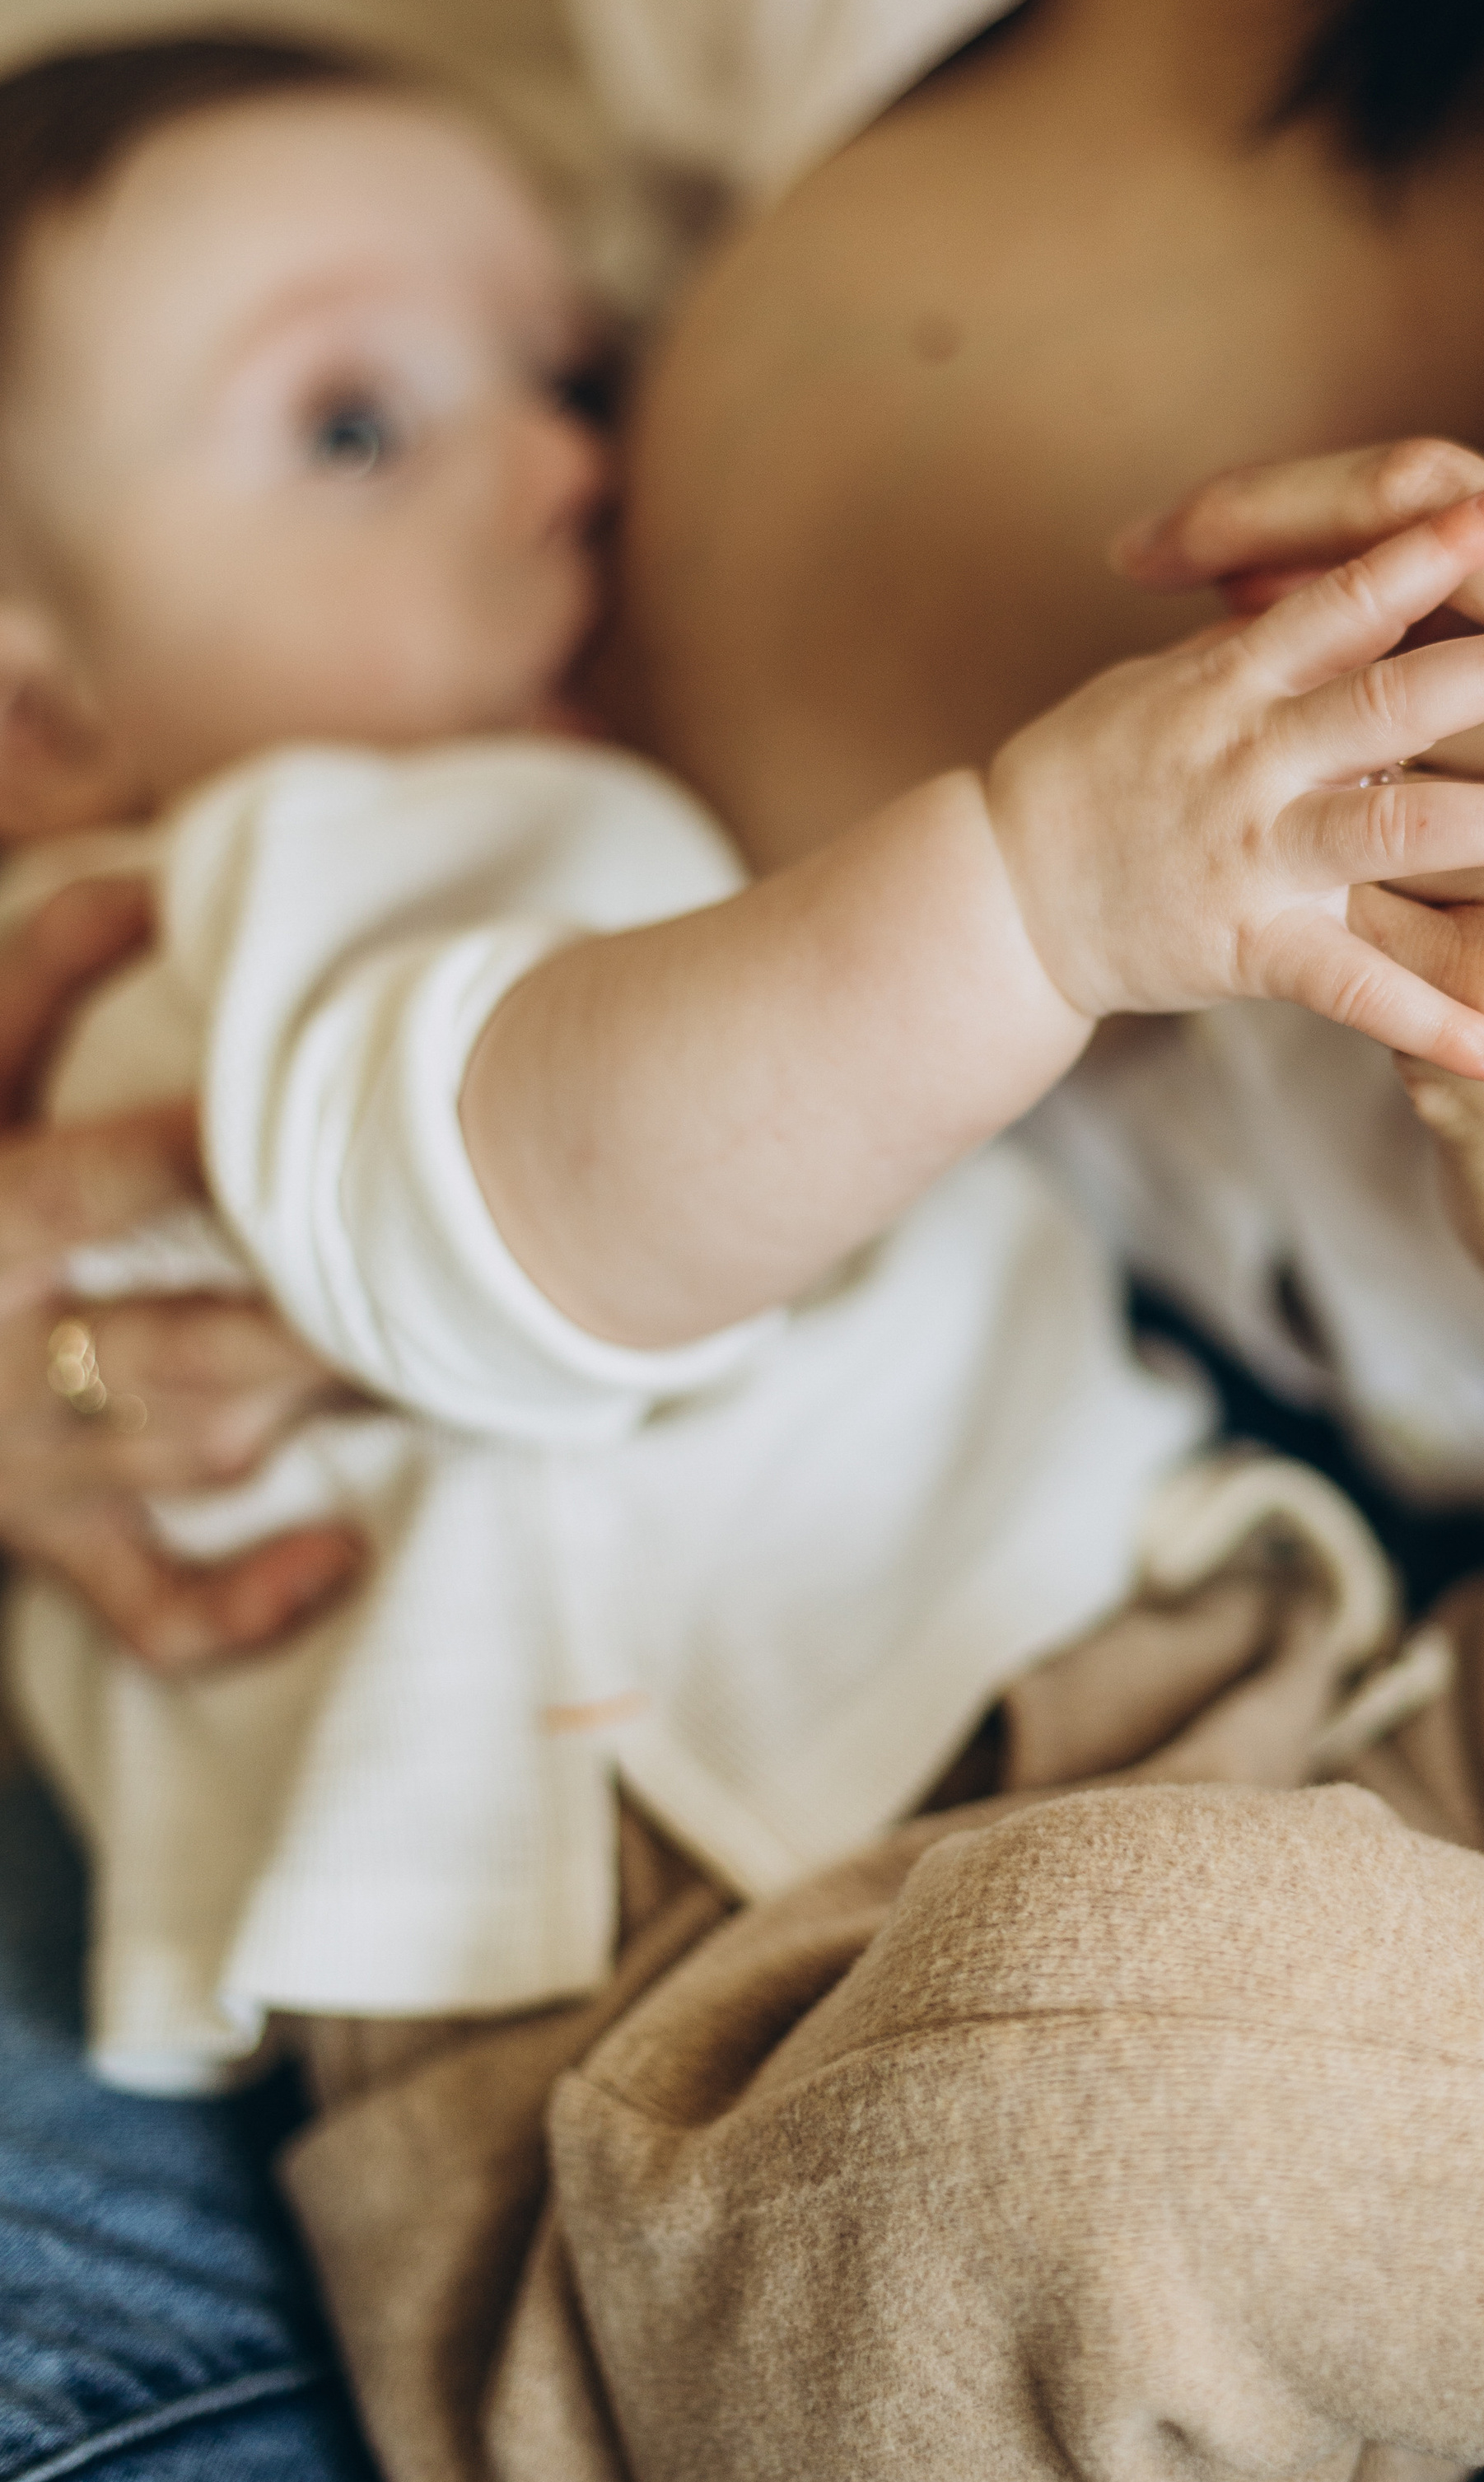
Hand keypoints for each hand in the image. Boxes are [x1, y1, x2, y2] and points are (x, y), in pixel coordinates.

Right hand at [0, 877, 362, 1668]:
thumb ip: (36, 969)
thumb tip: (153, 873)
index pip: (80, 1197)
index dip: (188, 1161)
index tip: (307, 1123)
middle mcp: (0, 1368)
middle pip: (178, 1354)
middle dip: (305, 1323)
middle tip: (430, 1275)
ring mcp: (30, 1473)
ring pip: (201, 1449)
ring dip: (316, 1398)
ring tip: (442, 1338)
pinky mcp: (51, 1544)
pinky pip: (155, 1607)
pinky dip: (247, 1604)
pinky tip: (341, 1552)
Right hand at [987, 484, 1483, 1077]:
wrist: (1004, 892)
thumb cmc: (1101, 770)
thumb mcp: (1177, 680)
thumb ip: (1276, 638)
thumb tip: (1376, 566)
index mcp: (1237, 676)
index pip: (1340, 598)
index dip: (1421, 551)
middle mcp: (1251, 754)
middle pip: (1385, 699)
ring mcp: (1250, 850)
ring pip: (1387, 830)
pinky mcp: (1245, 942)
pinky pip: (1348, 985)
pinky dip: (1429, 1019)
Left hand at [1114, 438, 1483, 1494]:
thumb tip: (1367, 570)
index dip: (1335, 502)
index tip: (1223, 520)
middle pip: (1410, 606)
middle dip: (1262, 575)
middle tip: (1157, 559)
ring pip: (1378, 750)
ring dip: (1270, 719)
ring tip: (1175, 687)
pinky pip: (1356, 910)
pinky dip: (1286, 878)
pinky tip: (1216, 862)